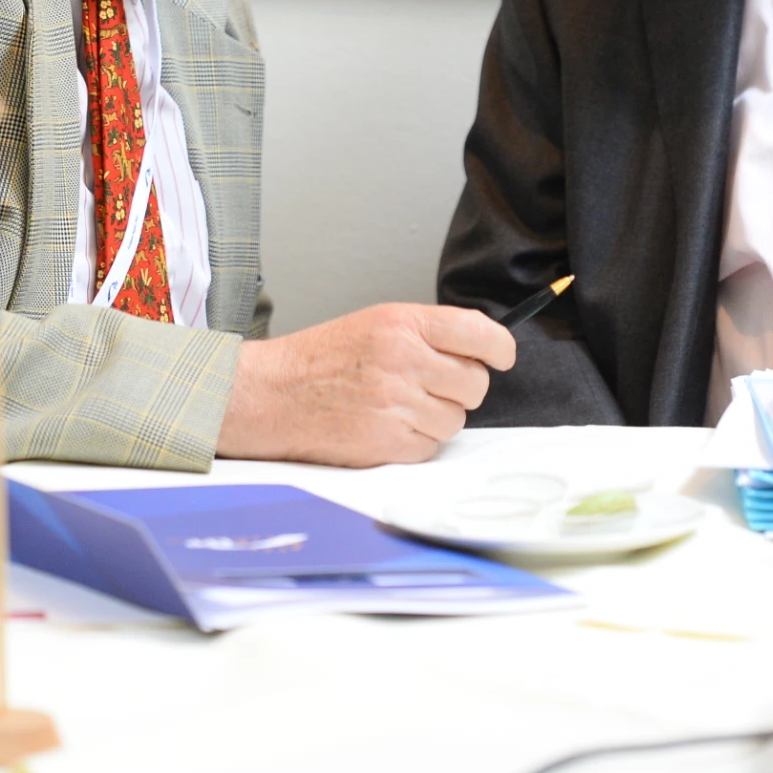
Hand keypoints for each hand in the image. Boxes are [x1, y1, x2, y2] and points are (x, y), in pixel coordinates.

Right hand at [215, 303, 515, 466]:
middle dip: (460, 389)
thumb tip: (480, 350)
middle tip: (430, 386)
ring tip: (398, 406)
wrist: (270, 395)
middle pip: (475, 383)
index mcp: (402, 324)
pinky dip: (415, 442)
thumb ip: (426, 334)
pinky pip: (431, 447)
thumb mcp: (375, 324)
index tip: (502, 357)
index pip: (478, 332)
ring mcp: (397, 403)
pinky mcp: (388, 442)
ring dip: (436, 418)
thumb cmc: (321, 360)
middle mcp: (404, 360)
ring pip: (456, 420)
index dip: (500, 348)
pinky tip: (385, 426)